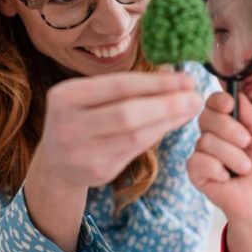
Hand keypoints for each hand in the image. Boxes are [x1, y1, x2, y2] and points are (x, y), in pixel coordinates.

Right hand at [37, 72, 202, 187]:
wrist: (57, 162)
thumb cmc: (83, 119)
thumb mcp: (88, 97)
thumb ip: (124, 88)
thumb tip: (177, 81)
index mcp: (65, 97)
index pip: (118, 86)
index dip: (156, 83)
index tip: (186, 79)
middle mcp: (68, 125)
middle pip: (127, 114)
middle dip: (166, 105)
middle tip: (195, 98)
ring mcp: (82, 152)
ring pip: (134, 136)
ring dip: (167, 121)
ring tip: (190, 110)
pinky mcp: (97, 171)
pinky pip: (135, 151)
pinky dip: (157, 135)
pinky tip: (173, 124)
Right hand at [187, 92, 251, 223]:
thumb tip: (237, 92)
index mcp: (231, 123)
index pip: (215, 102)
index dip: (219, 99)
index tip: (230, 104)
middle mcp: (213, 135)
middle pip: (206, 116)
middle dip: (228, 127)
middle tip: (246, 142)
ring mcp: (203, 153)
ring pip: (205, 140)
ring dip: (231, 155)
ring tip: (245, 169)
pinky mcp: (195, 172)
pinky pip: (198, 160)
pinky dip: (216, 168)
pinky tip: (226, 178)